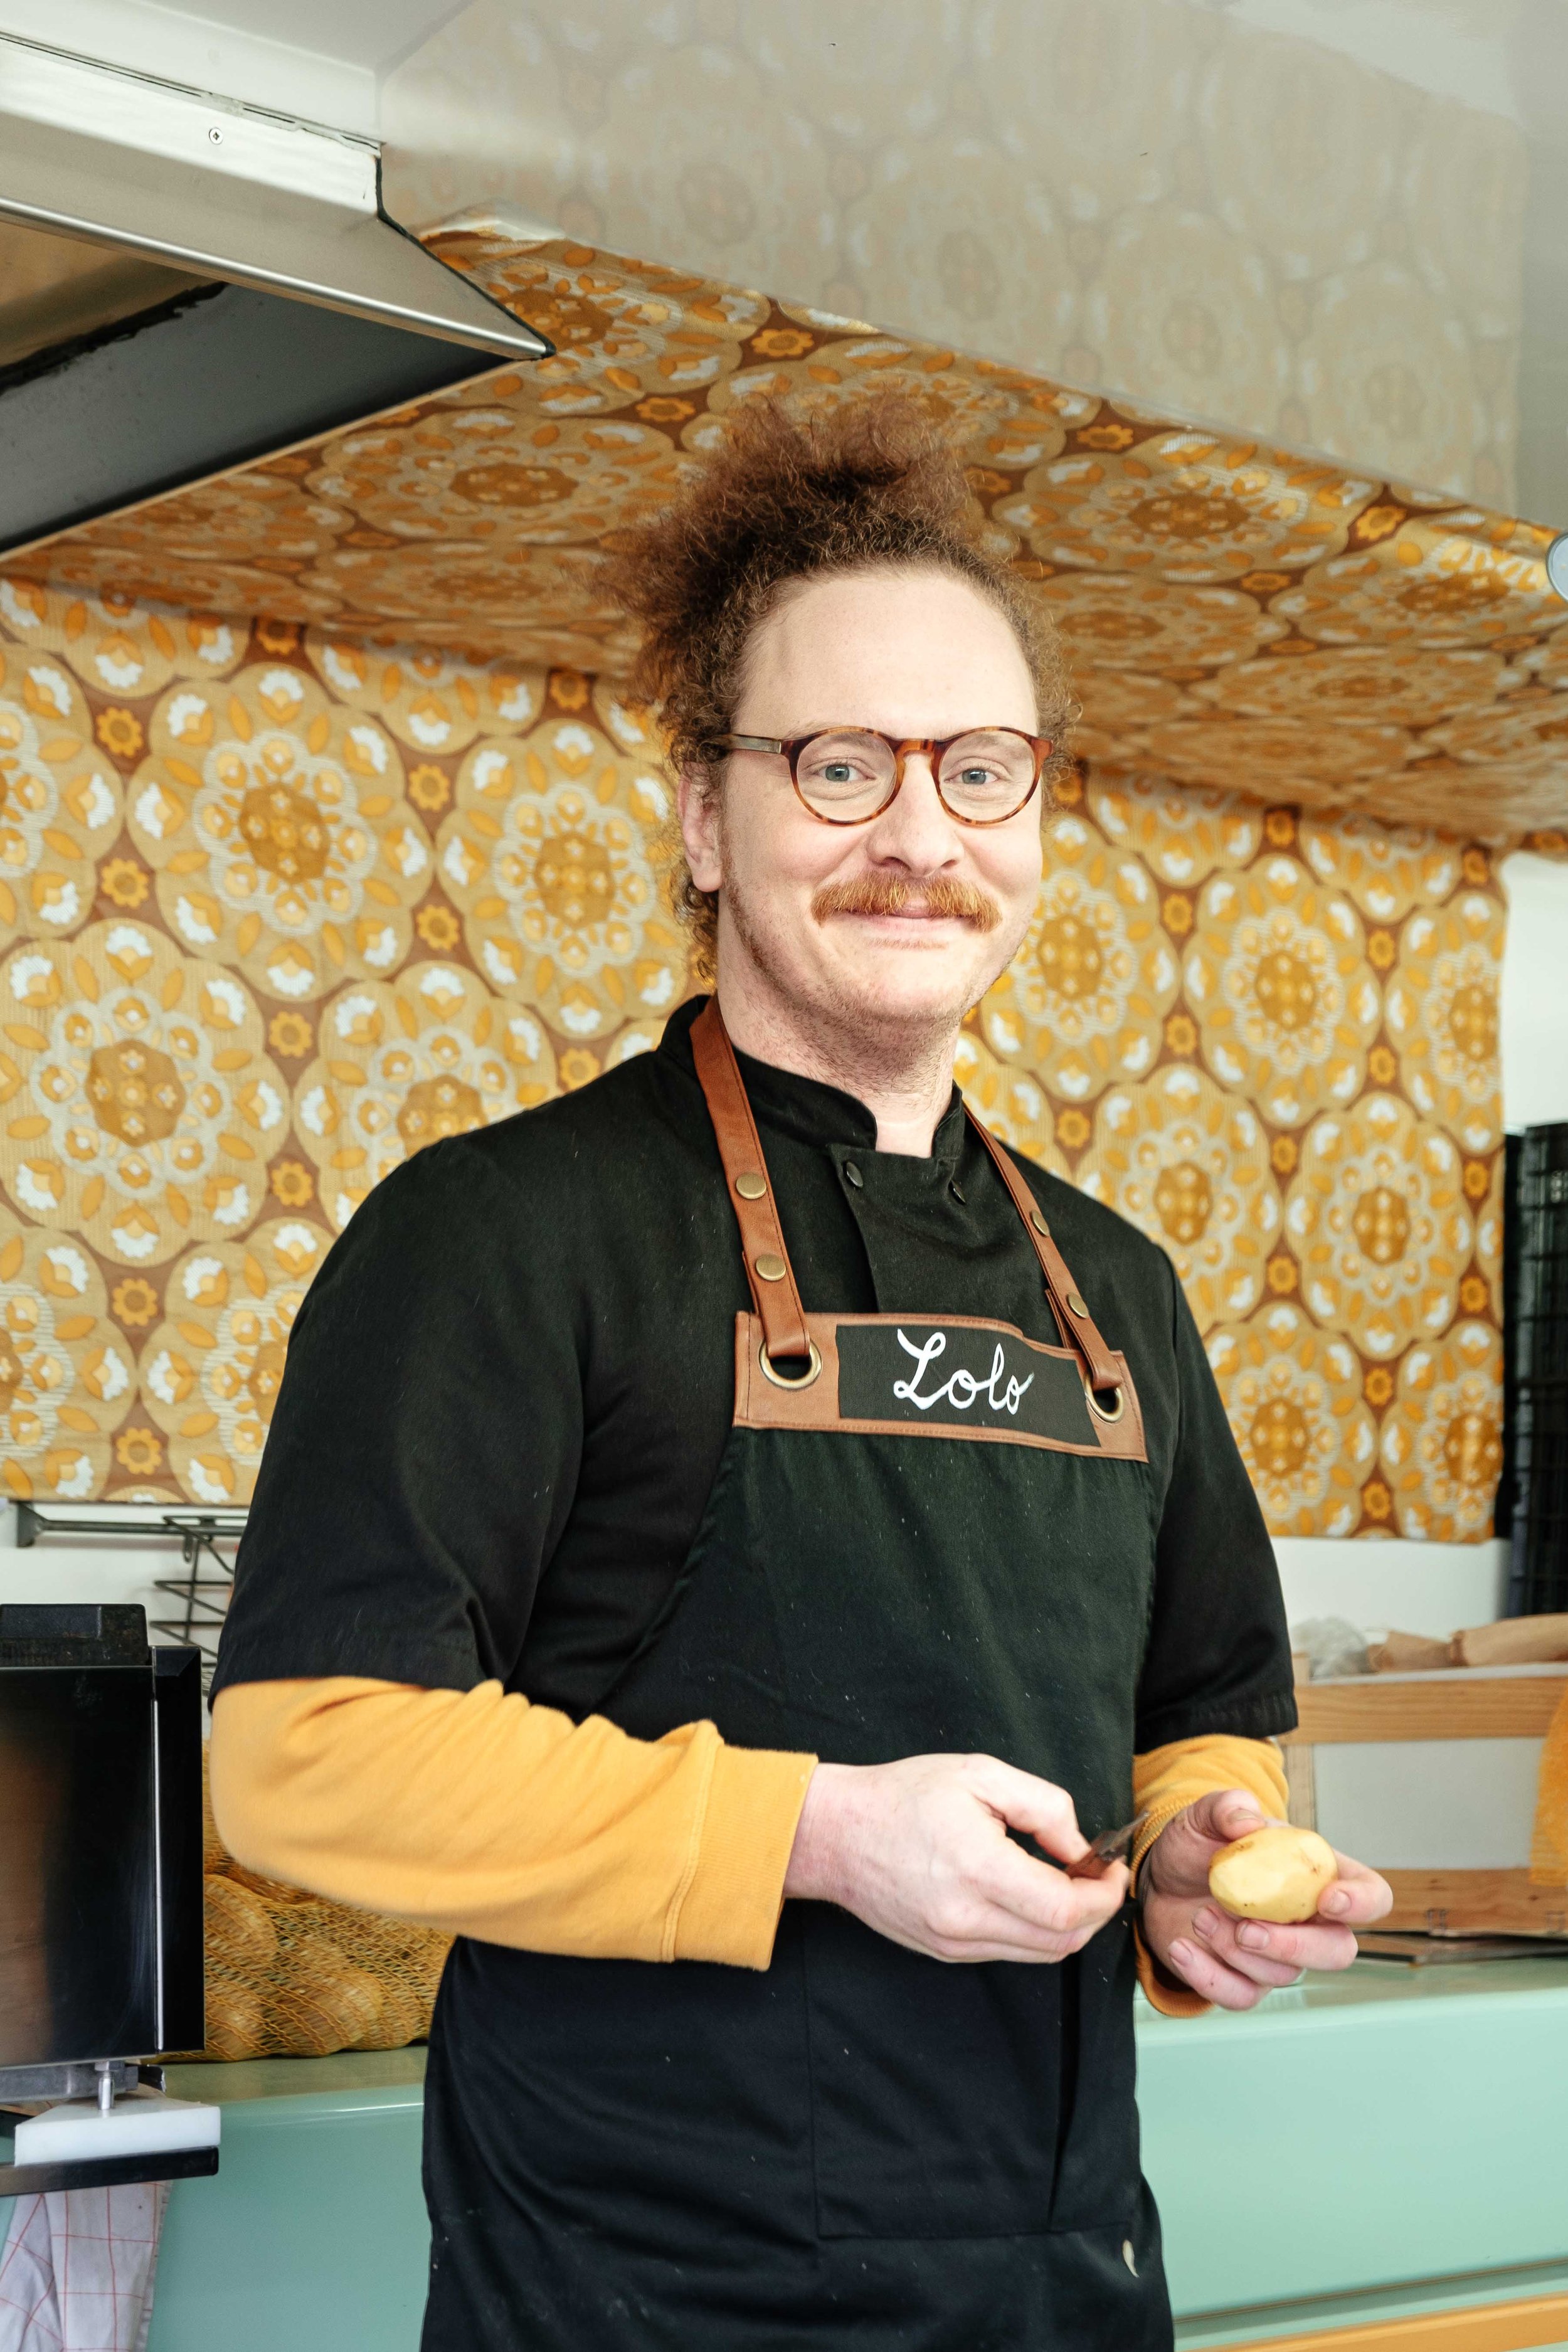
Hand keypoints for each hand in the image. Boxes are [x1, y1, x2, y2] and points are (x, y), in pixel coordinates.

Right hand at [783, 1754, 1129, 1963]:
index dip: (1104, 1894)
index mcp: (978, 1871)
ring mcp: (953, 1944)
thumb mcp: (979, 1774)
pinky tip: (1027, 1894)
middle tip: (1097, 1874)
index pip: (1067, 1911)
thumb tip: (1081, 1848)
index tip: (1112, 1867)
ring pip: (1038, 1954)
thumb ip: (1043, 1806)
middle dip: (1094, 1912)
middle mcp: (966, 1921)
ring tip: (1065, 1882)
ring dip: (1067, 1925)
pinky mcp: (944, 1953)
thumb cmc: (904, 1796)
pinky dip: (1032, 1930)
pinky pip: (1008, 1952)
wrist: (836, 1835)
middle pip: (1061, 1943)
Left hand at [1141, 1789, 1392, 2009]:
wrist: (1161, 1881)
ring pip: (1283, 1974)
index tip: (1329, 1900)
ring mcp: (1280, 1956)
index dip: (1362, 1903)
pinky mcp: (1245, 1980)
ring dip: (1235, 1949)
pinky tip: (1182, 1948)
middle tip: (1247, 1929)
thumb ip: (1226, 1807)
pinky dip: (1208, 1977)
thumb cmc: (1198, 1847)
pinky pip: (1242, 1997)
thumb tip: (1247, 1818)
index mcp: (1317, 1876)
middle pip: (1338, 1952)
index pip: (1371, 1895)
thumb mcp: (1204, 1816)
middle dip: (1296, 1946)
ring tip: (1201, 1916)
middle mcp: (1309, 1921)